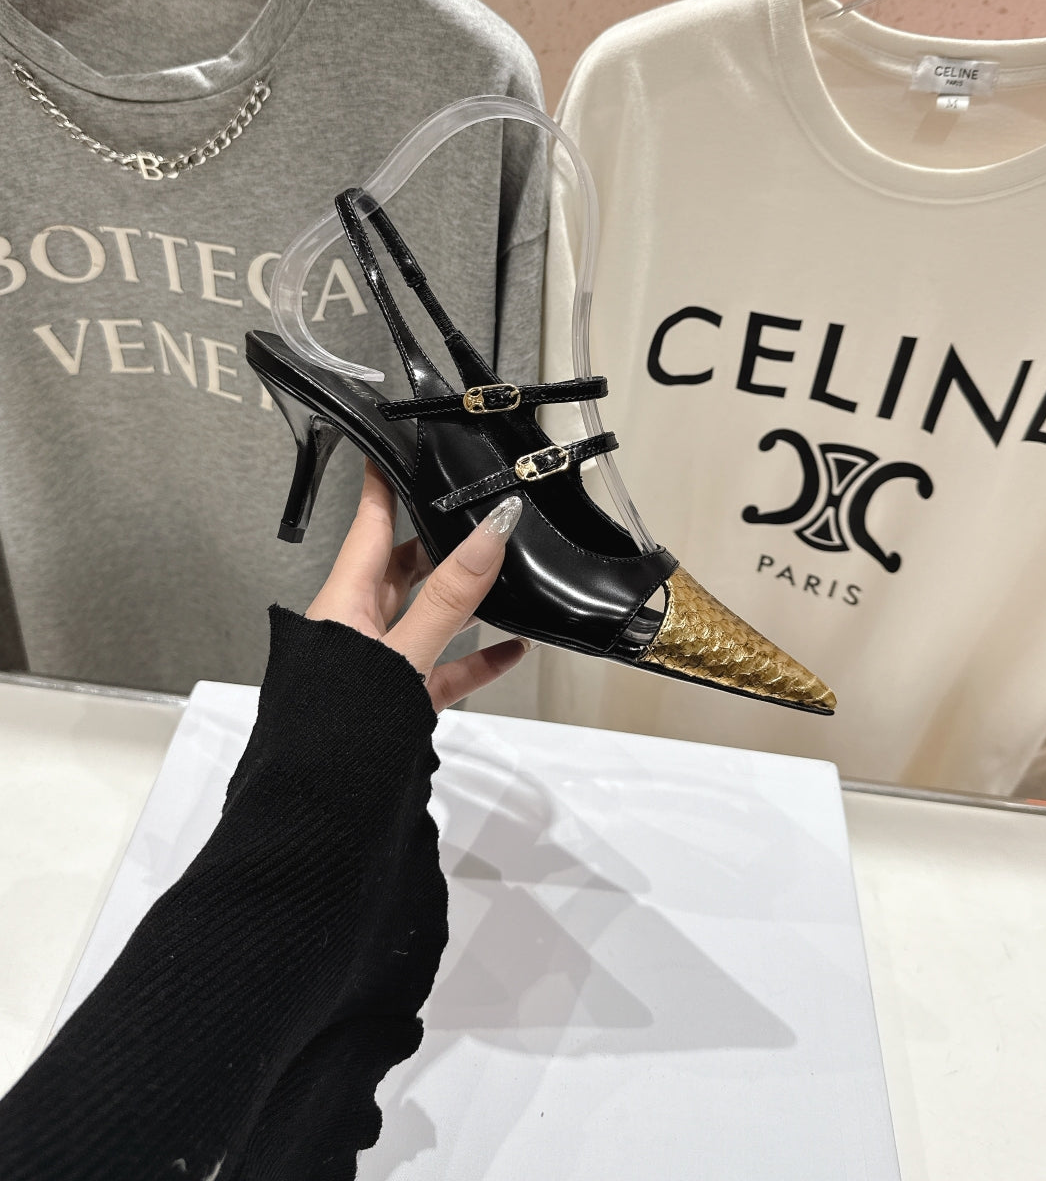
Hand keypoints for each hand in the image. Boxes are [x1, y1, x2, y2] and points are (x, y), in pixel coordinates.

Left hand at [306, 462, 528, 710]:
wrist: (318, 815)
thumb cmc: (343, 725)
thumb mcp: (403, 654)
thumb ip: (450, 597)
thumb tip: (492, 529)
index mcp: (342, 603)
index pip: (365, 526)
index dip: (381, 484)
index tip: (393, 444)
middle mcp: (355, 627)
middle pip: (399, 568)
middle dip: (437, 541)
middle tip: (476, 509)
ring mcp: (377, 666)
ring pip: (424, 617)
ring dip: (464, 600)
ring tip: (508, 574)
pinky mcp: (398, 702)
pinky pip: (441, 669)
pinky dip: (475, 658)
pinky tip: (514, 650)